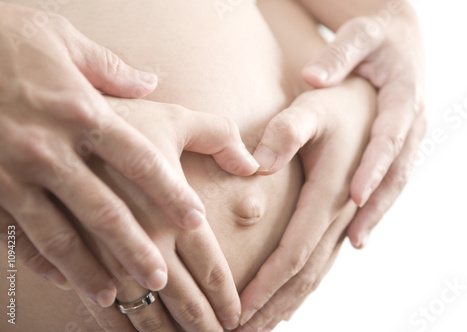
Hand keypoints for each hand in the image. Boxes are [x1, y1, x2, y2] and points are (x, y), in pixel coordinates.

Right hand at [0, 2, 256, 309]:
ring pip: (58, 233)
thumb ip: (113, 69)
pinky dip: (39, 260)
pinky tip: (60, 279)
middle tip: (159, 278)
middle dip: (133, 248)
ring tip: (112, 296)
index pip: (139, 160)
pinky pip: (15, 233)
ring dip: (87, 269)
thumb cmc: (7, 40)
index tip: (195, 219)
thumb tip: (151, 81)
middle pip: (103, 209)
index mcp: (81, 112)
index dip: (171, 192)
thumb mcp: (65, 41)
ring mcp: (14, 172)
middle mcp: (50, 147)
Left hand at [238, 77, 376, 329]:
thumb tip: (257, 165)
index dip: (267, 284)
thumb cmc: (342, 101)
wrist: (383, 98)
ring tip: (264, 326)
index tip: (240, 310)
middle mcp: (344, 213)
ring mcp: (349, 217)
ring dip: (290, 302)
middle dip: (274, 305)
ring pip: (320, 272)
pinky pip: (329, 259)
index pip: (295, 251)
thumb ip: (286, 131)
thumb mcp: (313, 107)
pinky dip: (308, 285)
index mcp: (330, 192)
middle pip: (307, 273)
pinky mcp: (348, 215)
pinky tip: (293, 299)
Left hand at [301, 1, 426, 247]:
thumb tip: (312, 77)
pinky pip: (391, 181)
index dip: (372, 168)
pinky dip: (377, 205)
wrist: (400, 40)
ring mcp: (408, 140)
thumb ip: (338, 56)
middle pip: (395, 173)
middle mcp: (410, 125)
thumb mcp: (358, 37)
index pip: (387, 138)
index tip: (354, 195)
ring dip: (376, 214)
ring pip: (396, 184)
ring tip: (356, 241)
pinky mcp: (399, 148)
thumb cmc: (374, 40)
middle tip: (355, 238)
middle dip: (375, 208)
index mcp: (402, 99)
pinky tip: (359, 225)